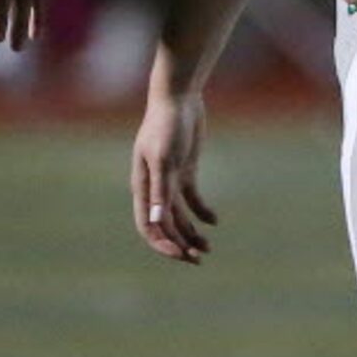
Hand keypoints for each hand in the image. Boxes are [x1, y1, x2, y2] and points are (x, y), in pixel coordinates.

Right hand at [131, 86, 215, 263]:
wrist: (177, 97)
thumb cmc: (166, 125)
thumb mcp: (164, 158)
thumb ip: (160, 190)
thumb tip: (157, 220)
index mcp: (142, 188)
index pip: (148, 226)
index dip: (163, 244)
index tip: (182, 255)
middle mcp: (153, 188)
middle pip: (164, 226)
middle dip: (179, 245)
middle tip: (200, 258)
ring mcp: (169, 180)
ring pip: (179, 216)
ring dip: (191, 234)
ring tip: (208, 248)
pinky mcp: (185, 171)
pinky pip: (192, 199)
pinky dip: (202, 213)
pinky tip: (214, 222)